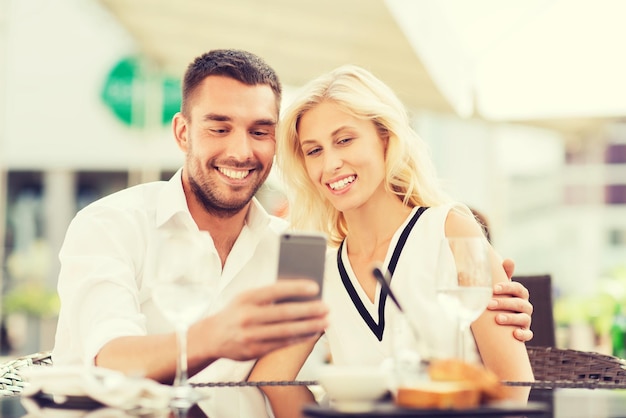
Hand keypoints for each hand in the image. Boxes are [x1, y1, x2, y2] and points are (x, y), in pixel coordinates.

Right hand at [201, 279, 328, 361]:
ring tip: (324, 322)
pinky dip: (300, 338)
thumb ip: (268, 295)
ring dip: (309, 326)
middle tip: (326, 308)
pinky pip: (282, 344)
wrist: (212, 337)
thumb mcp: (245, 297)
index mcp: (247, 298)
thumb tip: (299, 294)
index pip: (275, 290)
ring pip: (286, 331)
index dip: (296, 288)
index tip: (315, 287)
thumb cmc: (235, 313)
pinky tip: (312, 333)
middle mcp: (248, 316)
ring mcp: (251, 335)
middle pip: (284, 313)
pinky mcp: (254, 350)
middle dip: (309, 311)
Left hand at [489, 258, 533, 342]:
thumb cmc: (499, 299)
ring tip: (497, 319)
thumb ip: (502, 274)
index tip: (494, 288)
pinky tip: (515, 334)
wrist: (499, 322)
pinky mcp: (525, 333)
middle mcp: (525, 306)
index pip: (518, 288)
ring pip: (524, 319)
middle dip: (504, 303)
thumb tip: (509, 260)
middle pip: (519, 303)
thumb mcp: (499, 288)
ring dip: (511, 318)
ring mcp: (526, 320)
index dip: (507, 288)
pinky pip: (528, 335)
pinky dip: (523, 335)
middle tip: (489, 304)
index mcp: (520, 294)